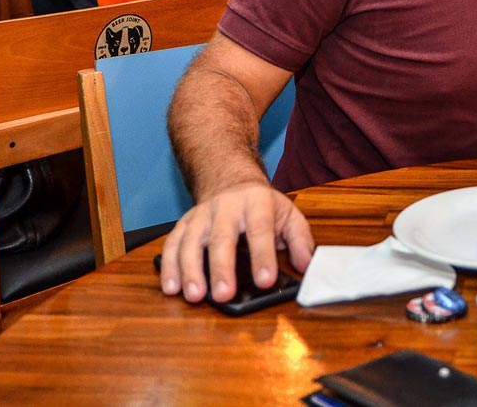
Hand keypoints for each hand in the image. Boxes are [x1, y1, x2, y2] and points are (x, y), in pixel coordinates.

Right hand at [158, 181, 314, 302]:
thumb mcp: (288, 215)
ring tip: (194, 296)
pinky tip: (171, 287)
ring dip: (190, 270)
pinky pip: (172, 243)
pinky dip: (169, 266)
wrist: (231, 180)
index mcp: (257, 203)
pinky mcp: (184, 223)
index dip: (263, 256)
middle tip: (224, 294)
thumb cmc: (262, 206)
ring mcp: (202, 214)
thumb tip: (307, 265)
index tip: (265, 281)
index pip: (260, 230)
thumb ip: (300, 240)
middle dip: (222, 268)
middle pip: (222, 237)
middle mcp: (227, 207)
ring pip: (191, 241)